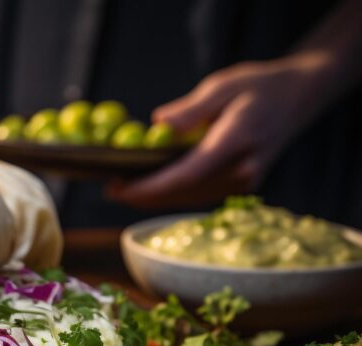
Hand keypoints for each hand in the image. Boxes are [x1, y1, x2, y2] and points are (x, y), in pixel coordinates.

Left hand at [108, 57, 332, 207]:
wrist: (297, 98)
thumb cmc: (257, 86)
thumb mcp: (222, 86)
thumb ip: (191, 110)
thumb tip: (158, 125)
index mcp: (236, 141)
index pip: (186, 174)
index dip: (149, 187)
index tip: (119, 188)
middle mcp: (241, 170)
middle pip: (184, 192)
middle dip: (144, 195)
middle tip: (110, 189)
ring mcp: (243, 182)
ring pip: (190, 198)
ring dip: (156, 197)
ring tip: (122, 189)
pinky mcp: (240, 186)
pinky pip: (200, 194)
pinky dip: (173, 193)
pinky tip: (150, 187)